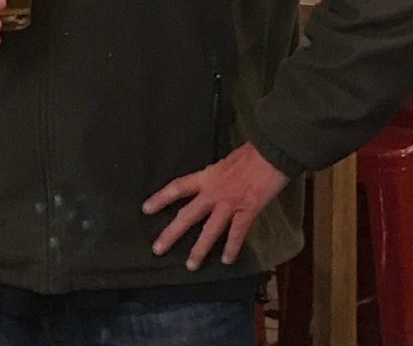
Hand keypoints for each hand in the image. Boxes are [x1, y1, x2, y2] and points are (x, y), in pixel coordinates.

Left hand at [142, 141, 288, 270]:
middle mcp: (213, 192)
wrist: (271, 152)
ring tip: (190, 265)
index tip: (146, 209)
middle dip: (172, 233)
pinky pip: (236, 234)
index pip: (178, 187)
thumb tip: (216, 182)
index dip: (161, 198)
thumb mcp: (226, 161)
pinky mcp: (247, 211)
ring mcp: (230, 204)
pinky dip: (231, 248)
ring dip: (199, 249)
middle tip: (157, 249)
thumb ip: (217, 175)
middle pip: (188, 215)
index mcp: (207, 176)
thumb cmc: (251, 153)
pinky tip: (227, 261)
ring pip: (210, 230)